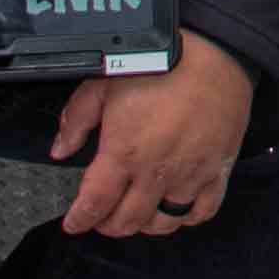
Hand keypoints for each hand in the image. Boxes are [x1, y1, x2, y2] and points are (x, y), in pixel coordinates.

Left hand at [53, 32, 256, 238]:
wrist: (216, 53)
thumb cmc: (160, 64)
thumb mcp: (103, 82)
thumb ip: (77, 119)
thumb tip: (60, 150)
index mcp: (124, 152)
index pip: (95, 203)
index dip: (80, 219)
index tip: (74, 223)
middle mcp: (156, 172)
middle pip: (127, 221)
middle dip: (108, 225)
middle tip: (101, 217)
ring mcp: (190, 175)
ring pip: (164, 223)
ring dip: (145, 224)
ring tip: (136, 212)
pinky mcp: (218, 171)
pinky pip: (202, 211)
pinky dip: (186, 217)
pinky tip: (175, 206)